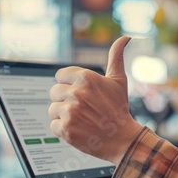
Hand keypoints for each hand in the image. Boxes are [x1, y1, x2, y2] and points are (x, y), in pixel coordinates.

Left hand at [48, 36, 142, 165]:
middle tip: (82, 109)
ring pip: (53, 110)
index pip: (60, 76)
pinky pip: (53, 126)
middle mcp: (76, 93)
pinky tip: (78, 129)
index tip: (80, 95)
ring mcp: (70, 112)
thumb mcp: (118, 80)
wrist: (123, 139)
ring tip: (81, 120)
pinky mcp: (66, 129)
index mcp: (86, 78)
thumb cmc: (119, 109)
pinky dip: (63, 130)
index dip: (69, 86)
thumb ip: (116, 57)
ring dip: (63, 116)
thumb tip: (124, 38)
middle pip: (54, 92)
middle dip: (65, 101)